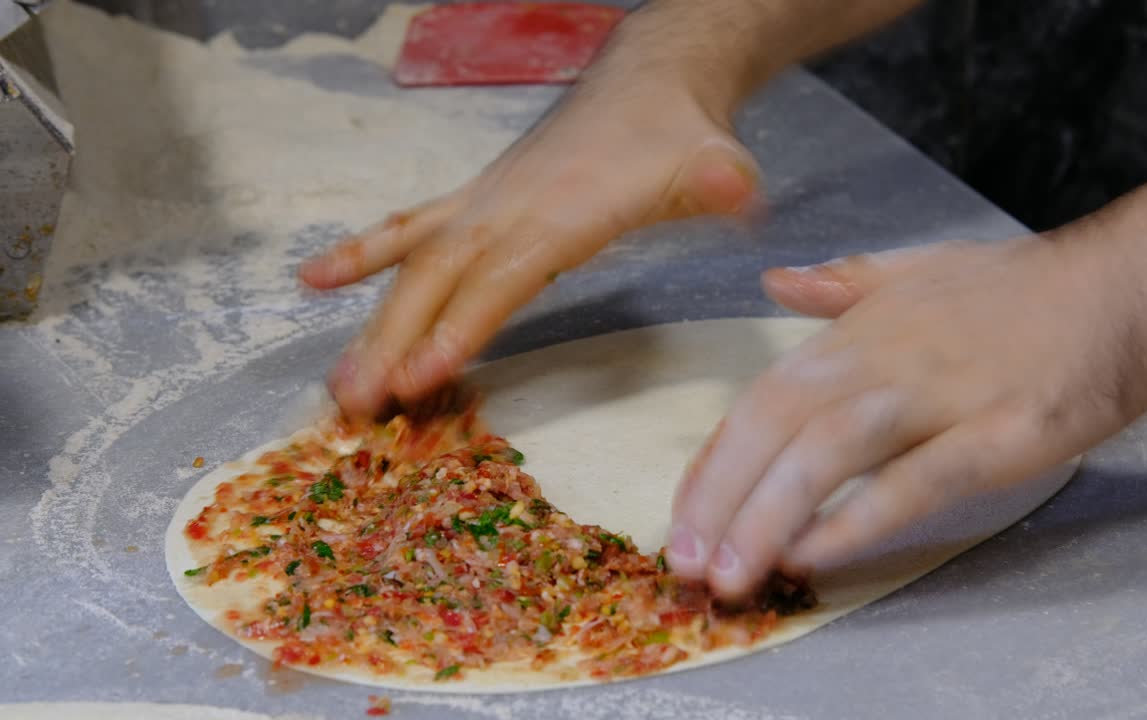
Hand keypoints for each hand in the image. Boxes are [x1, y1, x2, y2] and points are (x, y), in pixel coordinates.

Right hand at [301, 79, 759, 417]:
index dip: (460, 327)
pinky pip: (408, 229)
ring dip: (372, 322)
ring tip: (336, 381)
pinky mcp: (476, 201)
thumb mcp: (715, 162)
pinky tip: (314, 280)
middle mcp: (508, 208)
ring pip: (413, 263)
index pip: (502, 277)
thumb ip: (723, 185)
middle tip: (354, 404)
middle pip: (439, 279)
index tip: (419, 378)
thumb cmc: (677, 138)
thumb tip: (737, 194)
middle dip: (394, 341)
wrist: (645, 84)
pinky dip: (362, 255)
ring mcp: (484, 202)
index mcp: (561, 212)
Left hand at [665, 234, 1146, 597]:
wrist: (1131, 281)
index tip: (684, 511)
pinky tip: (817, 553)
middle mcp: (885, 357)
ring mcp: (942, 392)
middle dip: (722, 494)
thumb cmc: (1025, 289)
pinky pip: (915, 479)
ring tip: (732, 569)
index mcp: (861, 329)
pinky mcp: (1000, 430)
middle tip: (685, 558)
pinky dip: (861, 517)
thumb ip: (843, 283)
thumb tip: (776, 280)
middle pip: (778, 424)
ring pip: (830, 452)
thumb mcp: (920, 269)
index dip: (717, 458)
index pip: (764, 396)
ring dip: (769, 514)